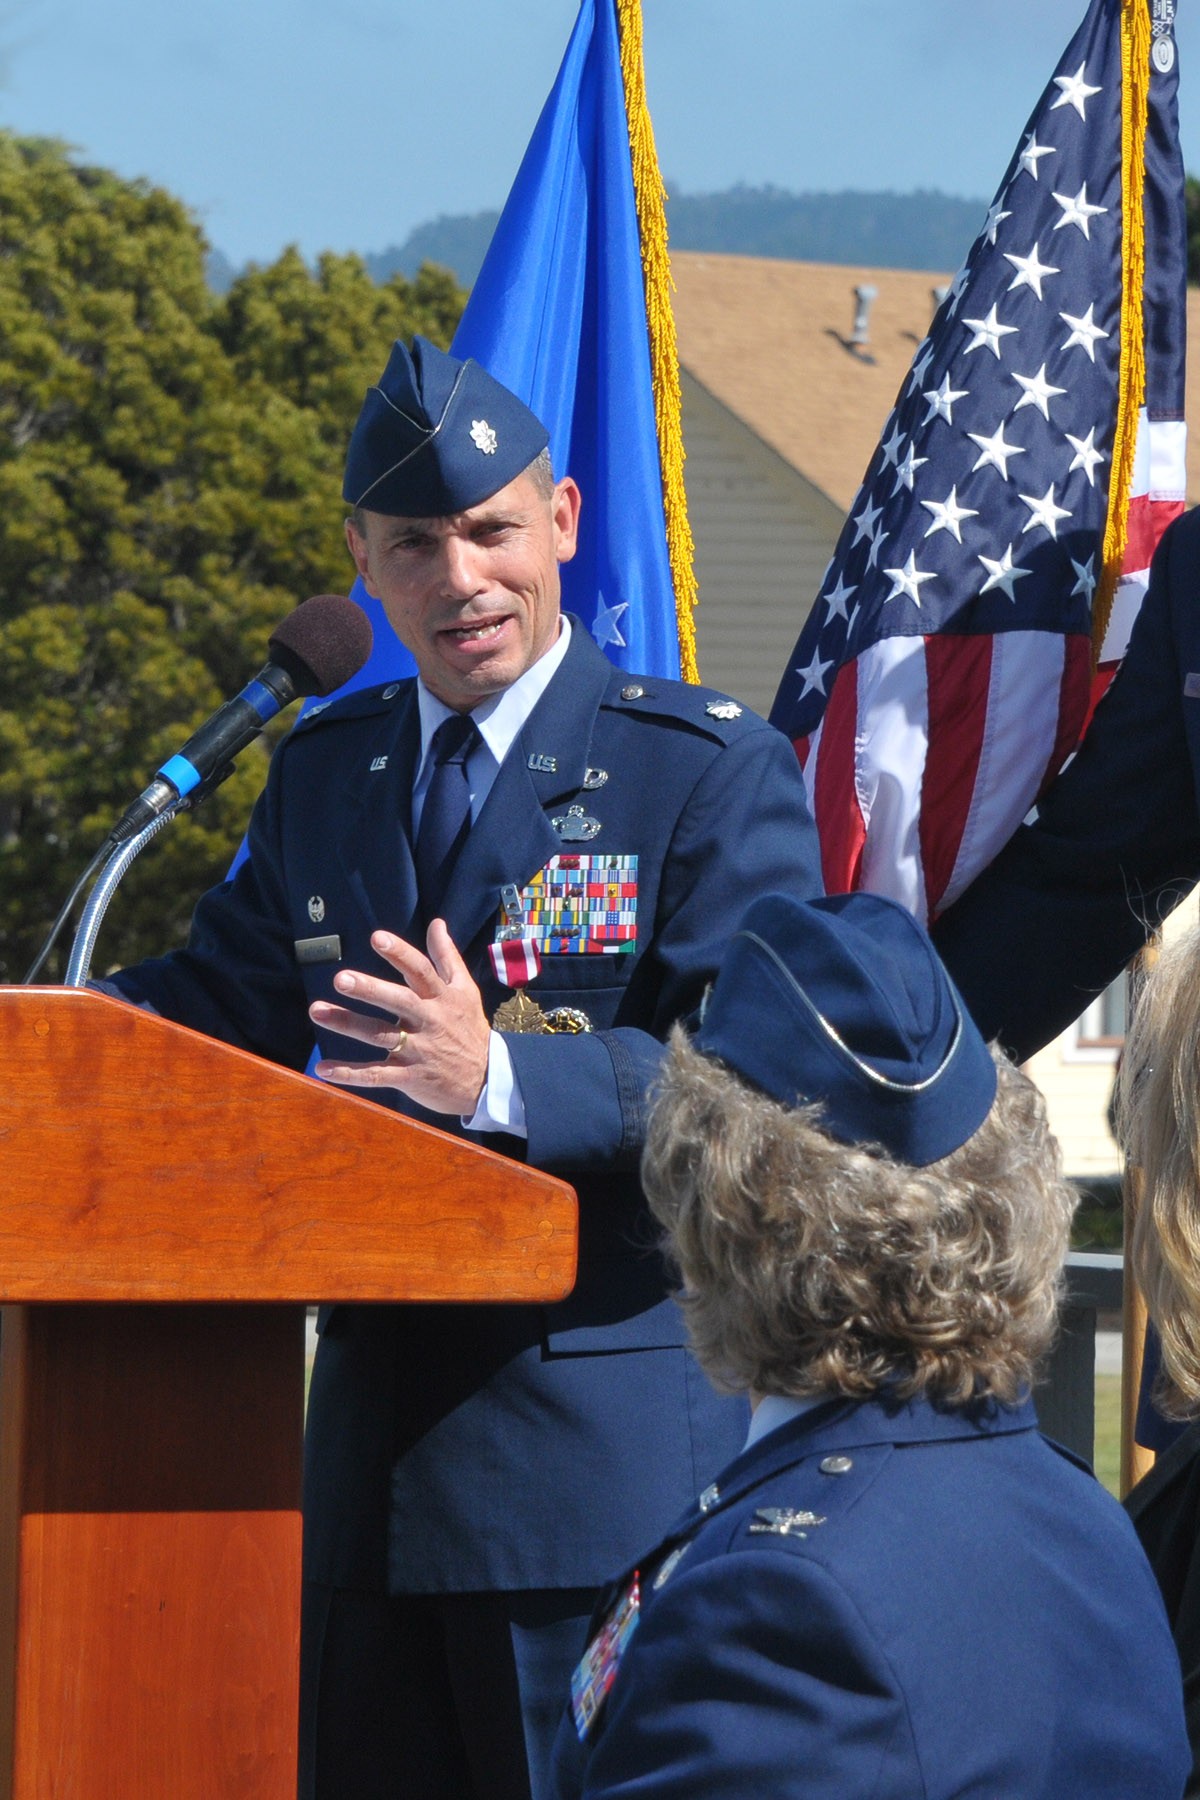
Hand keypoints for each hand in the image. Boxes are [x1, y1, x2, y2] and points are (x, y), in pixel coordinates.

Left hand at [310, 920, 490, 1116]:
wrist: (488, 1079)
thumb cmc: (469, 1028)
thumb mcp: (465, 990)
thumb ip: (446, 956)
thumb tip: (436, 923)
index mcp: (441, 998)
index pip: (420, 971)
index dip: (400, 954)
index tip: (377, 937)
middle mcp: (429, 1021)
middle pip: (398, 1001)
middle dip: (370, 990)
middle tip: (340, 978)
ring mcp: (418, 1051)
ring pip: (380, 1035)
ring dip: (348, 1024)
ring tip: (317, 1011)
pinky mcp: (409, 1077)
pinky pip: (376, 1075)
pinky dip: (350, 1074)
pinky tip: (323, 1068)